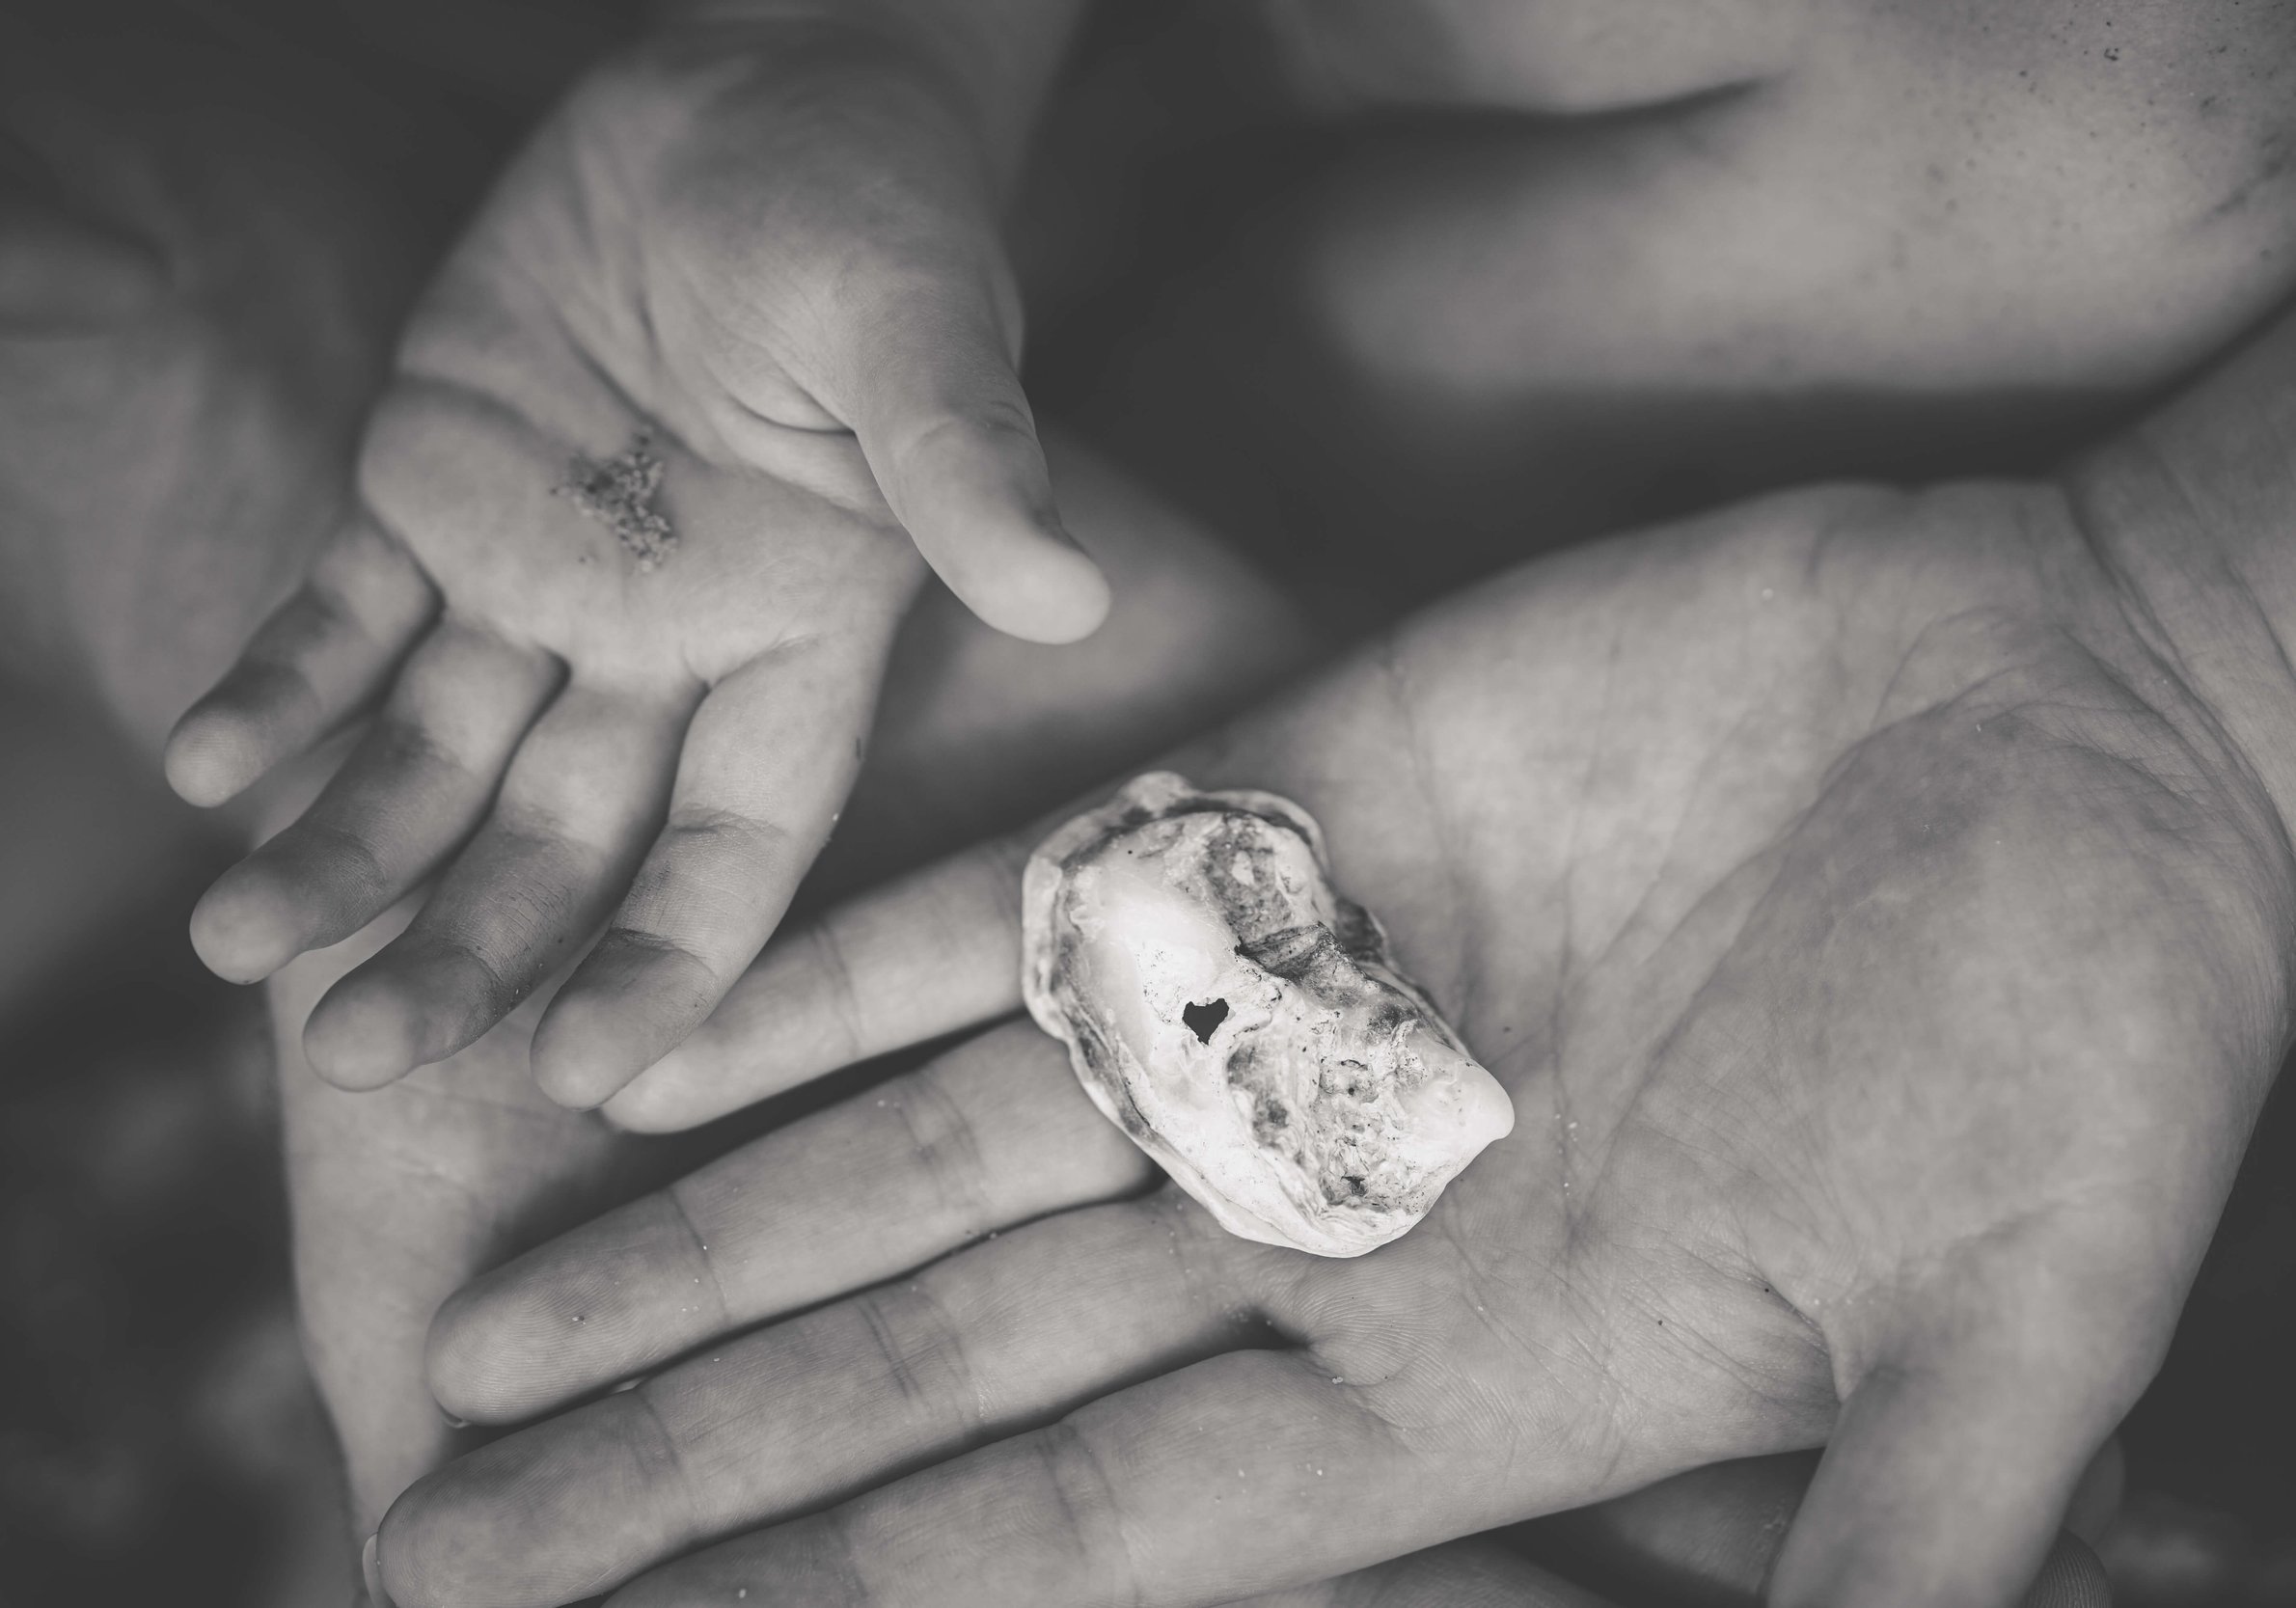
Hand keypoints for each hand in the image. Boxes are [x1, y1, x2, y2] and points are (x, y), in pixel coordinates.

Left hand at [166, 25, 1110, 1099]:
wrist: (757, 94)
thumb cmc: (878, 211)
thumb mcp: (924, 325)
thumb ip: (966, 461)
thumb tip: (1068, 589)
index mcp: (803, 639)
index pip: (736, 841)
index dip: (661, 960)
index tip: (578, 1070)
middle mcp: (671, 644)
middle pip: (561, 838)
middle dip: (466, 950)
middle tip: (355, 1060)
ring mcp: (544, 576)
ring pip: (433, 755)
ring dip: (340, 850)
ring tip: (235, 948)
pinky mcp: (433, 490)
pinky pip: (346, 610)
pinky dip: (280, 682)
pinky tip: (202, 765)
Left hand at [382, 438, 2291, 1605]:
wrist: (2102, 710)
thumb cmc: (2097, 1030)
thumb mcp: (1997, 1335)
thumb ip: (1860, 1564)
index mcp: (1456, 1371)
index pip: (1080, 1538)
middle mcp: (1317, 1210)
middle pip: (935, 1370)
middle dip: (696, 1470)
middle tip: (446, 1543)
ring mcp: (1275, 1005)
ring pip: (914, 1155)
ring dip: (701, 1243)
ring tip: (487, 1341)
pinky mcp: (1281, 807)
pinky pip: (996, 910)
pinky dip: (818, 981)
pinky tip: (643, 1052)